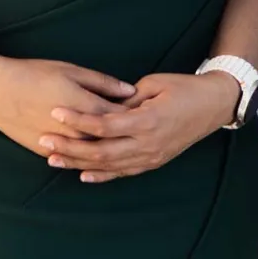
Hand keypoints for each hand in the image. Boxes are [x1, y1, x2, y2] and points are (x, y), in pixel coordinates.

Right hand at [0, 55, 135, 157]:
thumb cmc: (34, 74)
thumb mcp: (72, 71)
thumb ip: (102, 83)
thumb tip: (130, 91)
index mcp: (86, 107)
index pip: (120, 117)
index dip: (134, 116)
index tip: (146, 112)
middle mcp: (75, 131)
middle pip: (109, 139)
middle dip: (124, 136)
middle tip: (139, 132)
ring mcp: (60, 144)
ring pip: (90, 155)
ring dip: (106, 151)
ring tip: (121, 146)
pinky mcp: (44, 151)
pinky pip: (71, 160)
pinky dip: (85, 159)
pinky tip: (96, 158)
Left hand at [38, 71, 240, 182]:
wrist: (214, 106)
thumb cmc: (185, 88)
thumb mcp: (155, 84)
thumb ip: (127, 98)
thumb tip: (103, 105)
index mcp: (147, 120)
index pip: (103, 124)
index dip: (77, 120)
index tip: (55, 112)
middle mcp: (147, 144)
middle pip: (100, 151)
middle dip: (69, 147)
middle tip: (43, 140)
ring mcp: (150, 157)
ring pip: (108, 165)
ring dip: (78, 163)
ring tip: (53, 158)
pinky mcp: (153, 162)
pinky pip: (122, 172)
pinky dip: (101, 175)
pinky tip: (82, 174)